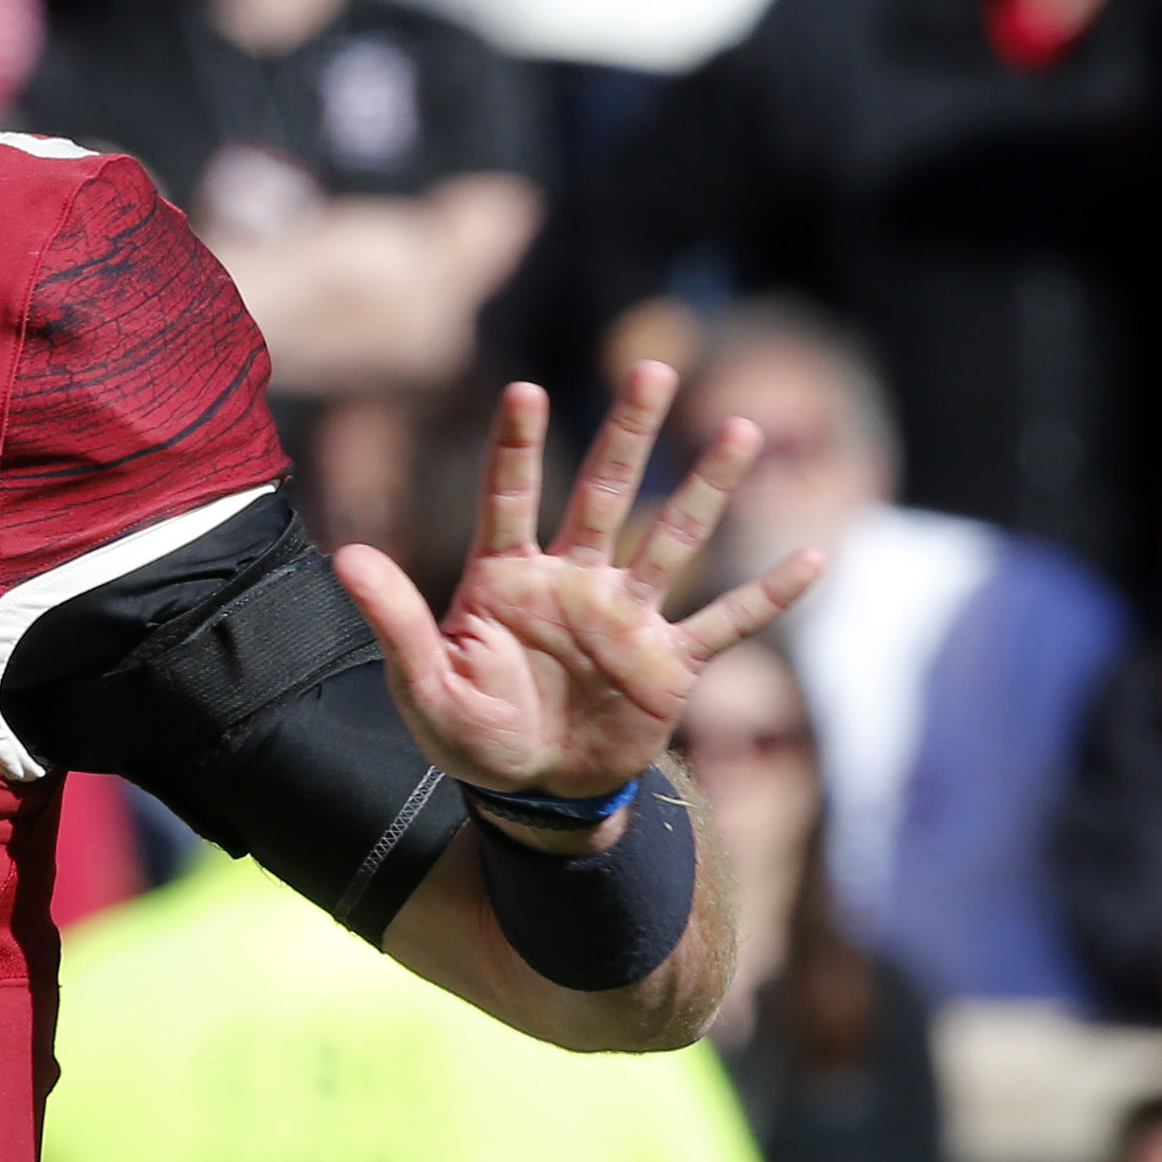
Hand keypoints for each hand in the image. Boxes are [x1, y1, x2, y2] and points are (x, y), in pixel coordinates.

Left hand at [334, 362, 820, 818]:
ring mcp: (625, 619)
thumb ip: (395, 620)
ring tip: (740, 427)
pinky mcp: (667, 665)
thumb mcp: (423, 685)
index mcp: (505, 580)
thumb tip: (346, 557)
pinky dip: (767, 596)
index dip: (516, 447)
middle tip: (651, 368)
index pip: (510, 499)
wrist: (530, 794)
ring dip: (705, 487)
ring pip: (672, 540)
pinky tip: (814, 560)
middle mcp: (571, 583)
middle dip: (626, 433)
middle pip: (604, 494)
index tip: (522, 389)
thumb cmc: (470, 735)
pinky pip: (726, 624)